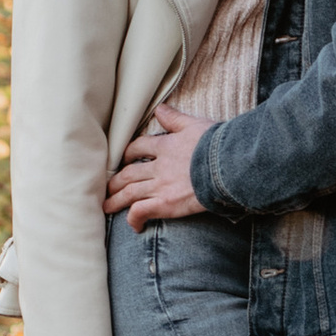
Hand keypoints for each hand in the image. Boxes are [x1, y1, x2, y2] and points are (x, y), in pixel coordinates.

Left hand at [105, 102, 211, 229]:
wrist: (228, 165)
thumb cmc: (217, 145)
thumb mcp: (195, 125)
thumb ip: (175, 118)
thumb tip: (160, 109)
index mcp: (165, 145)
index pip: (138, 147)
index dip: (128, 154)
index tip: (123, 161)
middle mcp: (158, 166)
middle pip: (128, 173)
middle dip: (115, 182)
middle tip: (107, 188)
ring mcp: (160, 185)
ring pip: (129, 193)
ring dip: (116, 200)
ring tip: (107, 207)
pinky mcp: (165, 203)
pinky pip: (141, 211)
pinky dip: (134, 218)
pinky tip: (135, 226)